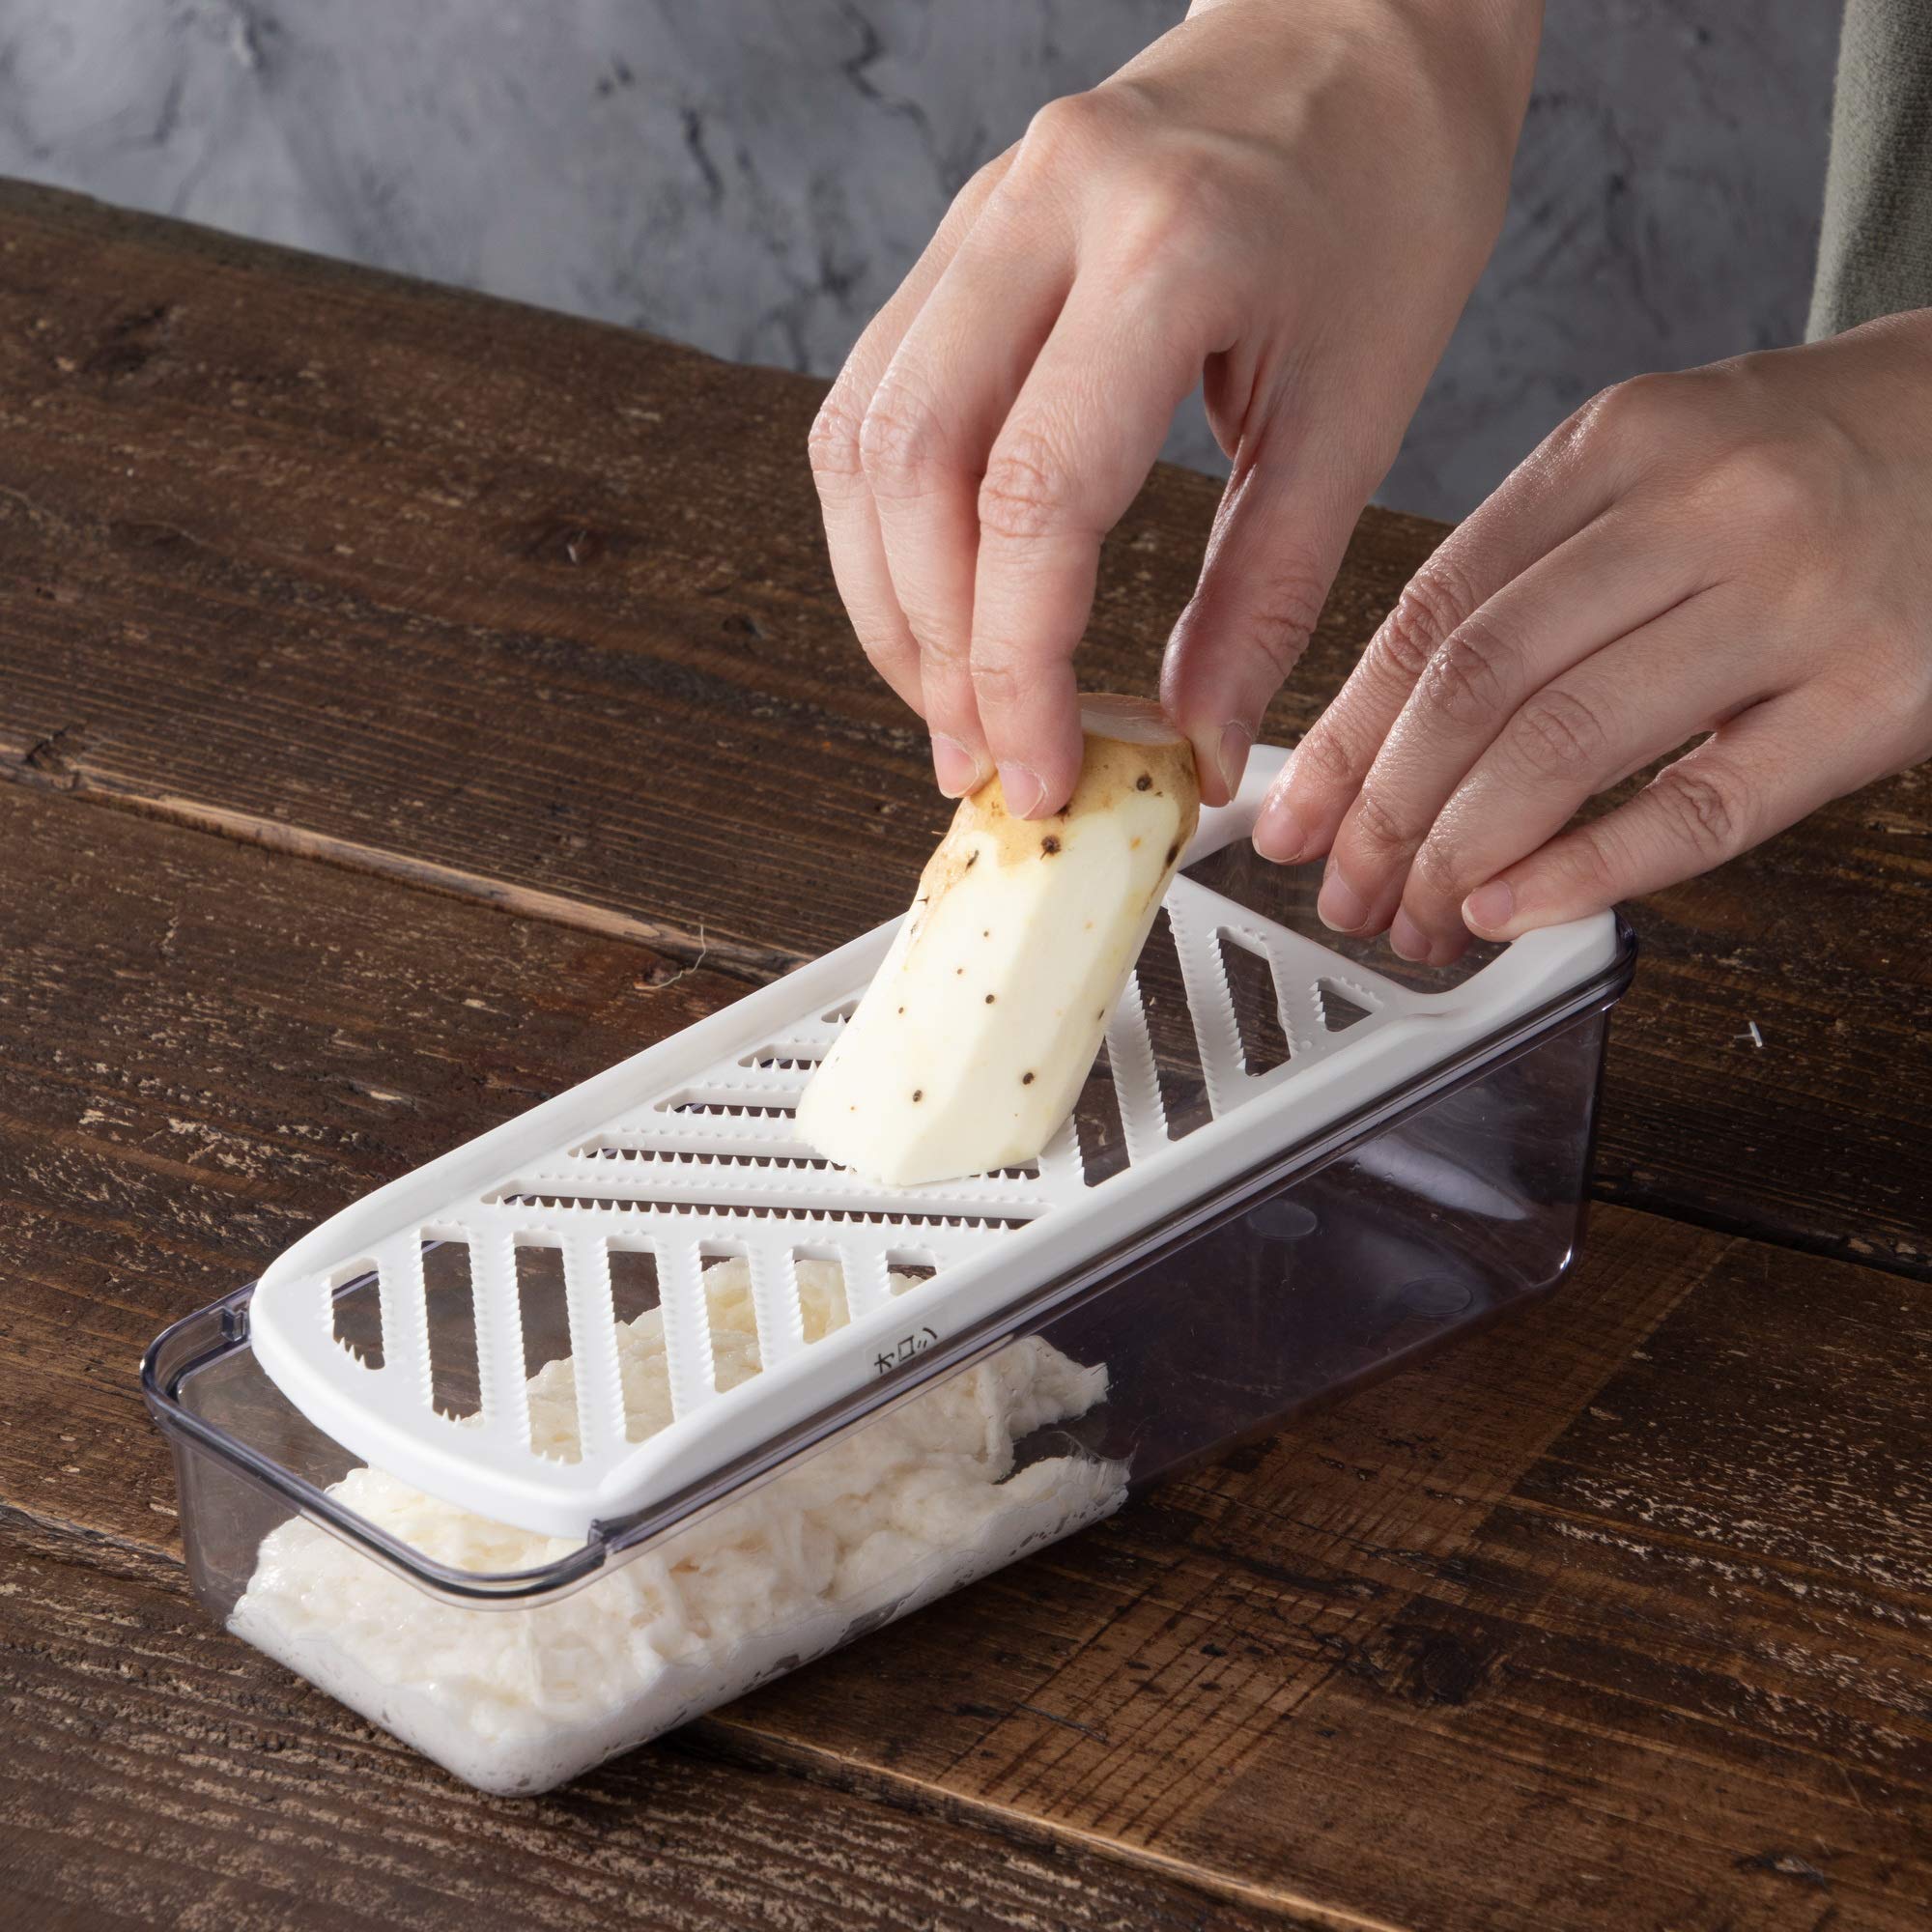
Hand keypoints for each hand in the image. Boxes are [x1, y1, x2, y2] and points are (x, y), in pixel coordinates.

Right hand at [809, 0, 1539, 815]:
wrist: (1367, 28)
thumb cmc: (1392, 200)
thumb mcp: (1358, 415)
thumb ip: (1266, 600)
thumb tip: (1195, 748)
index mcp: (1171, 248)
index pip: (1032, 498)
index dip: (1016, 667)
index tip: (1039, 773)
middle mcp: (1044, 208)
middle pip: (907, 471)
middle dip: (931, 648)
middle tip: (982, 754)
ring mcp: (982, 210)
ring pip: (860, 437)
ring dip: (888, 597)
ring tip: (952, 700)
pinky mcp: (960, 235)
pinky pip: (875, 397)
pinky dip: (889, 525)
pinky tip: (939, 598)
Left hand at [1255, 310, 1931, 959]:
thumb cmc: (1800, 472)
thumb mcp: (1650, 474)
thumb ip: (1522, 585)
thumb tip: (1374, 742)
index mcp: (1617, 446)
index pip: (1434, 611)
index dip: (1346, 734)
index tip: (1296, 817)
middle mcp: (1701, 507)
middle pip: (1482, 684)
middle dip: (1387, 812)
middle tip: (1350, 891)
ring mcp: (1797, 599)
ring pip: (1568, 745)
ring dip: (1462, 856)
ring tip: (1419, 918)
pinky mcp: (1880, 694)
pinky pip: (1704, 805)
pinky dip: (1588, 871)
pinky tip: (1512, 910)